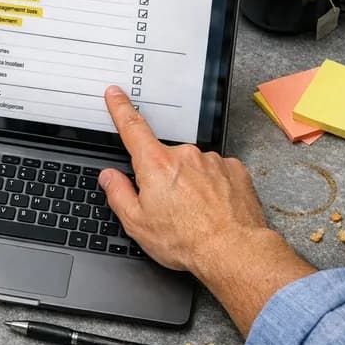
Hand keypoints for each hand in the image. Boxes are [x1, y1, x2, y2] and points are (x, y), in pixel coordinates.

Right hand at [99, 86, 315, 334]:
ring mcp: (211, 160)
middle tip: (169, 208)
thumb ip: (118, 194)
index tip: (115, 94)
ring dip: (189, 183)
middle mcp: (184, 155)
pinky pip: (215, 172)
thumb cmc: (185, 240)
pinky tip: (213, 208)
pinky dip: (211, 186)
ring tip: (195, 214)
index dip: (120, 108)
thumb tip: (109, 176)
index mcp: (155, 165)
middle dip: (163, 177)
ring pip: (192, 166)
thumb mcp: (137, 223)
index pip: (132, 128)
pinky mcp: (234, 169)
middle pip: (164, 158)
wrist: (233, 250)